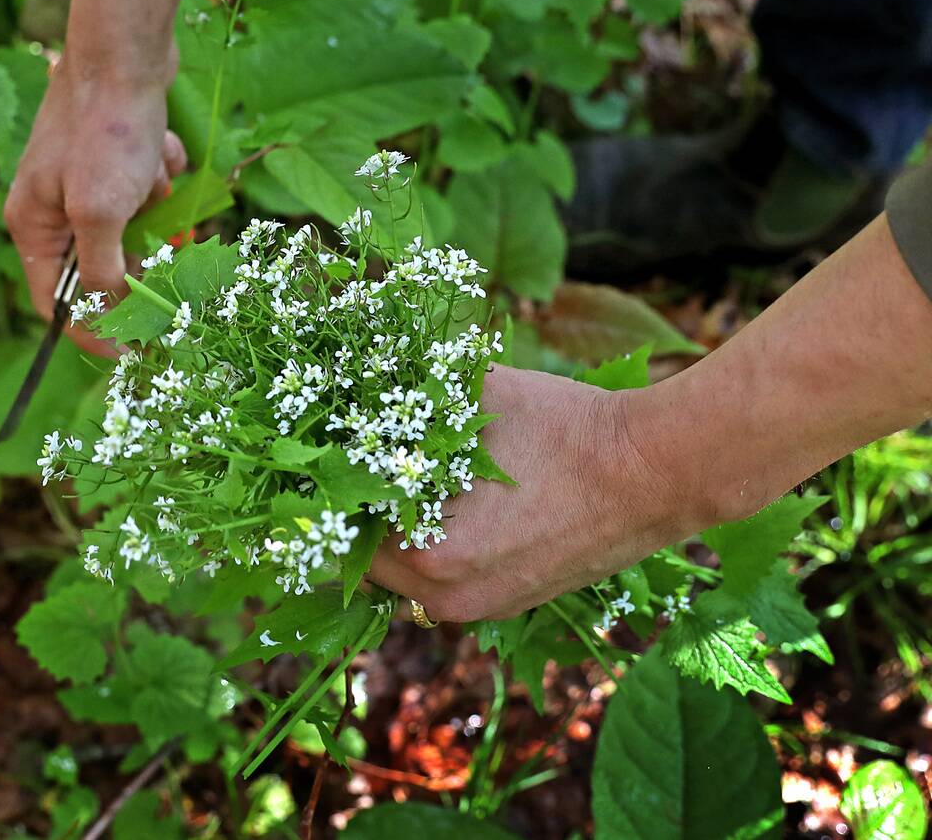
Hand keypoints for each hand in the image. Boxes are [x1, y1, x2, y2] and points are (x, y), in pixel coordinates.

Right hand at [4, 56, 186, 354]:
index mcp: (33, 225)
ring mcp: (86, 184)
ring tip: (155, 182)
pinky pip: (146, 194)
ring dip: (153, 215)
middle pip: (98, 269)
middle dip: (138, 265)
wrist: (127, 56)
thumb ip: (101, 270)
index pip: (53, 300)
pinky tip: (160, 153)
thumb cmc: (105, 133)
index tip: (130, 352)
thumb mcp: (100, 212)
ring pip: (131, 231)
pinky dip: (161, 180)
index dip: (89, 330)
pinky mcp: (118, 163)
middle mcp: (54, 208)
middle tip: (170, 271)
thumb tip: (108, 316)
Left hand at [366, 364, 698, 621]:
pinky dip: (437, 543)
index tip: (333, 450)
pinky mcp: (511, 603)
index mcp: (430, 555)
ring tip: (410, 475)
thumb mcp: (476, 396)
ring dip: (399, 530)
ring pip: (406, 572)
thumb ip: (409, 398)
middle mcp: (449, 599)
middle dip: (363, 509)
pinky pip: (447, 578)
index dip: (332, 486)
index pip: (344, 530)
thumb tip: (359, 385)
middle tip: (365, 459)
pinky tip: (454, 498)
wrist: (659, 471)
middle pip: (369, 558)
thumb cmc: (567, 430)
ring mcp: (483, 608)